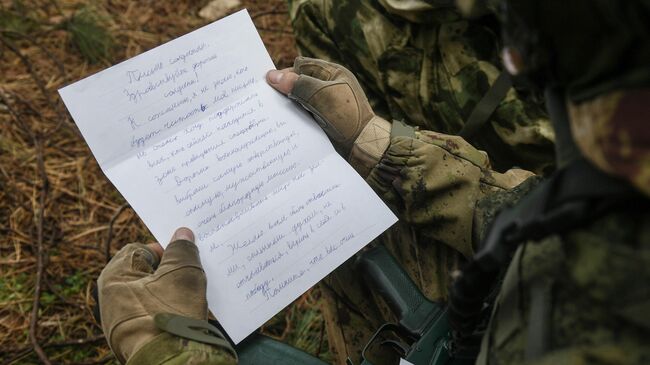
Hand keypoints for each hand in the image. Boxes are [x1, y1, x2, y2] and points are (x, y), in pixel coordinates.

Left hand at [97, 228, 206, 362]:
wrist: (170, 363)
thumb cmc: (171, 314)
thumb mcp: (182, 273)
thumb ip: (182, 250)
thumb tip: (182, 234)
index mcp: (114, 278)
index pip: (140, 249)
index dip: (165, 248)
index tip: (185, 253)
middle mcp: (111, 299)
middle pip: (146, 272)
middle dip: (170, 270)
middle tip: (192, 271)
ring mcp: (122, 321)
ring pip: (151, 294)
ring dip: (172, 291)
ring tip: (192, 294)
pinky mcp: (135, 338)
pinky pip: (154, 314)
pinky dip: (169, 310)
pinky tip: (186, 313)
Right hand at [267, 57, 389, 158]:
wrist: (363, 146)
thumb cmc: (347, 117)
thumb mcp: (321, 96)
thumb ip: (297, 84)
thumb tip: (272, 76)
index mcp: (332, 73)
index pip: (301, 66)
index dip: (286, 73)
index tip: (271, 85)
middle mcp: (328, 86)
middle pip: (299, 82)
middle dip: (285, 90)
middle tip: (269, 100)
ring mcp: (325, 103)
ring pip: (299, 98)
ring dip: (288, 105)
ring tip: (273, 112)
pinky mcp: (323, 119)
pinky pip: (303, 113)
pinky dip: (294, 116)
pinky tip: (284, 123)